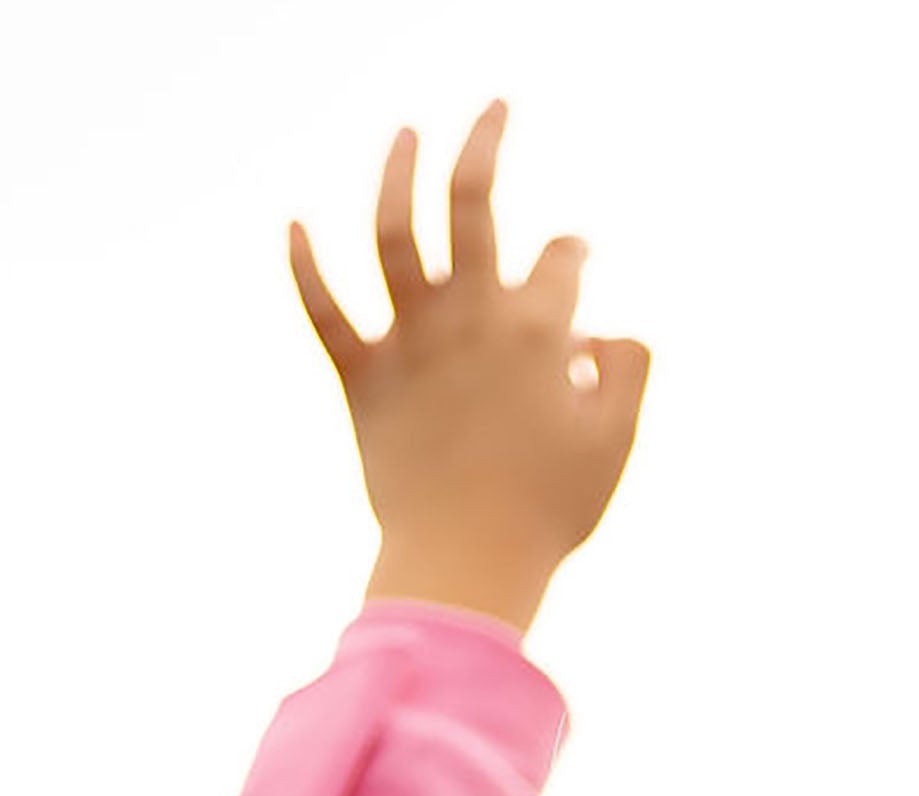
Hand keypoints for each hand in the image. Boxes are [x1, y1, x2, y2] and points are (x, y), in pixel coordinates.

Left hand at [288, 100, 651, 629]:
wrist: (467, 565)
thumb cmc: (549, 514)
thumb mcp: (616, 445)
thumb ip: (627, 372)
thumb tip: (607, 331)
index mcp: (538, 330)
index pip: (560, 260)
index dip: (572, 252)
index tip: (575, 259)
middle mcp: (471, 317)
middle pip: (473, 201)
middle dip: (485, 141)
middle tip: (494, 107)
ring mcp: (412, 343)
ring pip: (395, 232)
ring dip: (397, 172)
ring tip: (406, 133)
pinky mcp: (363, 379)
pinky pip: (324, 310)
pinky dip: (302, 265)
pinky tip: (291, 222)